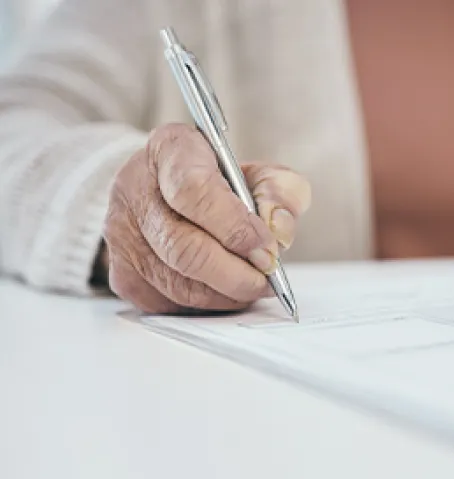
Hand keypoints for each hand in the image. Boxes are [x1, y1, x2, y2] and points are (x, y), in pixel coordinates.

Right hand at [104, 123, 310, 313]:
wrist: (170, 194)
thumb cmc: (219, 183)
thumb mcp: (260, 173)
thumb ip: (281, 193)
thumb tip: (279, 232)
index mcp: (170, 150)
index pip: (193, 190)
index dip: (235, 227)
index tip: (267, 248)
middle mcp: (134, 190)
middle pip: (184, 247)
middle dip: (236, 273)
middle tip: (267, 278)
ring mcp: (122, 235)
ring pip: (178, 283)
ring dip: (226, 293)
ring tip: (252, 283)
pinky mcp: (123, 274)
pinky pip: (170, 303)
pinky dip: (208, 303)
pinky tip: (225, 288)